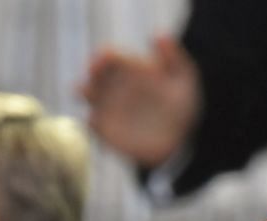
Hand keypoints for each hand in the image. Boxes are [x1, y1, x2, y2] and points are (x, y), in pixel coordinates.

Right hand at [77, 35, 200, 167]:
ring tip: (89, 92)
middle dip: (92, 73)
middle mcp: (114, 86)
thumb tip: (158, 34)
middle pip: (94, 75)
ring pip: (88, 95)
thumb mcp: (182, 78)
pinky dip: (92, 121)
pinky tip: (96, 119)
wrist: (178, 140)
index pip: (110, 57)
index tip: (103, 58)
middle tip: (94, 74)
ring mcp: (107, 108)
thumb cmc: (181, 106)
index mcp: (129, 69)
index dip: (103, 56)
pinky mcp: (106, 131)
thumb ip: (172, 57)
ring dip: (84, 91)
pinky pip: (93, 124)